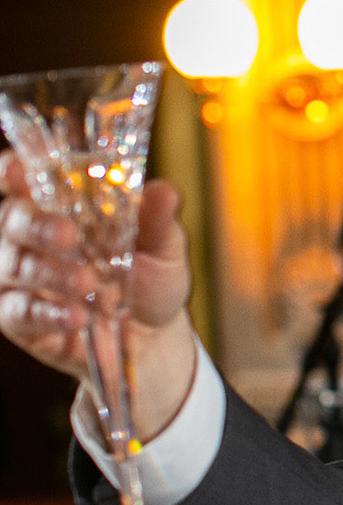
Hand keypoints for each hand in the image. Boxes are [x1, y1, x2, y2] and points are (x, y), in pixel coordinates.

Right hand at [0, 150, 198, 436]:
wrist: (153, 335)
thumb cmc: (150, 278)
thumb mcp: (163, 248)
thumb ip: (157, 220)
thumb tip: (165, 191)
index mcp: (58, 204)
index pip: (17, 177)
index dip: (9, 171)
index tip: (18, 169)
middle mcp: (30, 236)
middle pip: (9, 219)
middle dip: (34, 224)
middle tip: (68, 235)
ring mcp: (19, 277)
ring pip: (12, 265)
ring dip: (48, 273)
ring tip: (88, 283)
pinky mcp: (18, 318)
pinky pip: (19, 312)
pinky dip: (47, 313)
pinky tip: (77, 316)